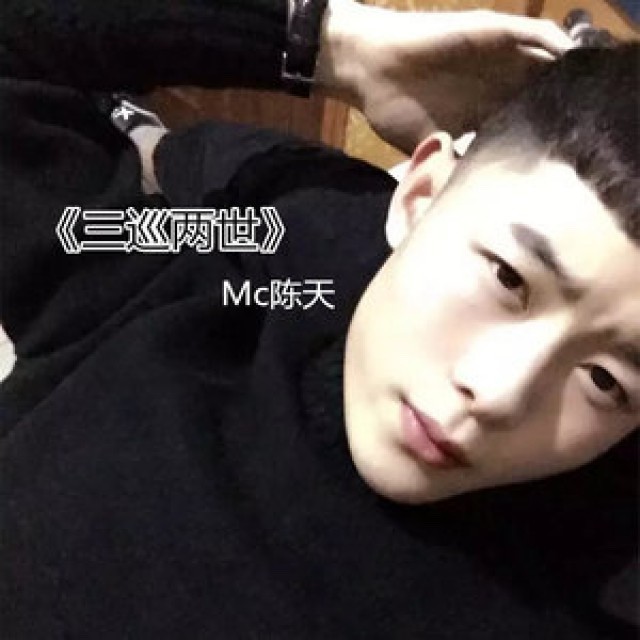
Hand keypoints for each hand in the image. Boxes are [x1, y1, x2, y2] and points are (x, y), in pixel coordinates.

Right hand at [317, 1, 572, 152]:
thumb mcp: (426, 150)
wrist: (370, 70)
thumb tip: (466, 205)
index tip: (567, 161)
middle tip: (591, 129)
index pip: (526, 125)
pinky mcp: (491, 33)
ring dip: (567, 76)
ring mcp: (496, 58)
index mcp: (484, 113)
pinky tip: (573, 57)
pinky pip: (533, 33)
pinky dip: (555, 43)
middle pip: (543, 94)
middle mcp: (497, 85)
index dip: (546, 140)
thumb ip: (450, 169)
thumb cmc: (393, 110)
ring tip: (593, 93)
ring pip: (544, 63)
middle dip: (566, 108)